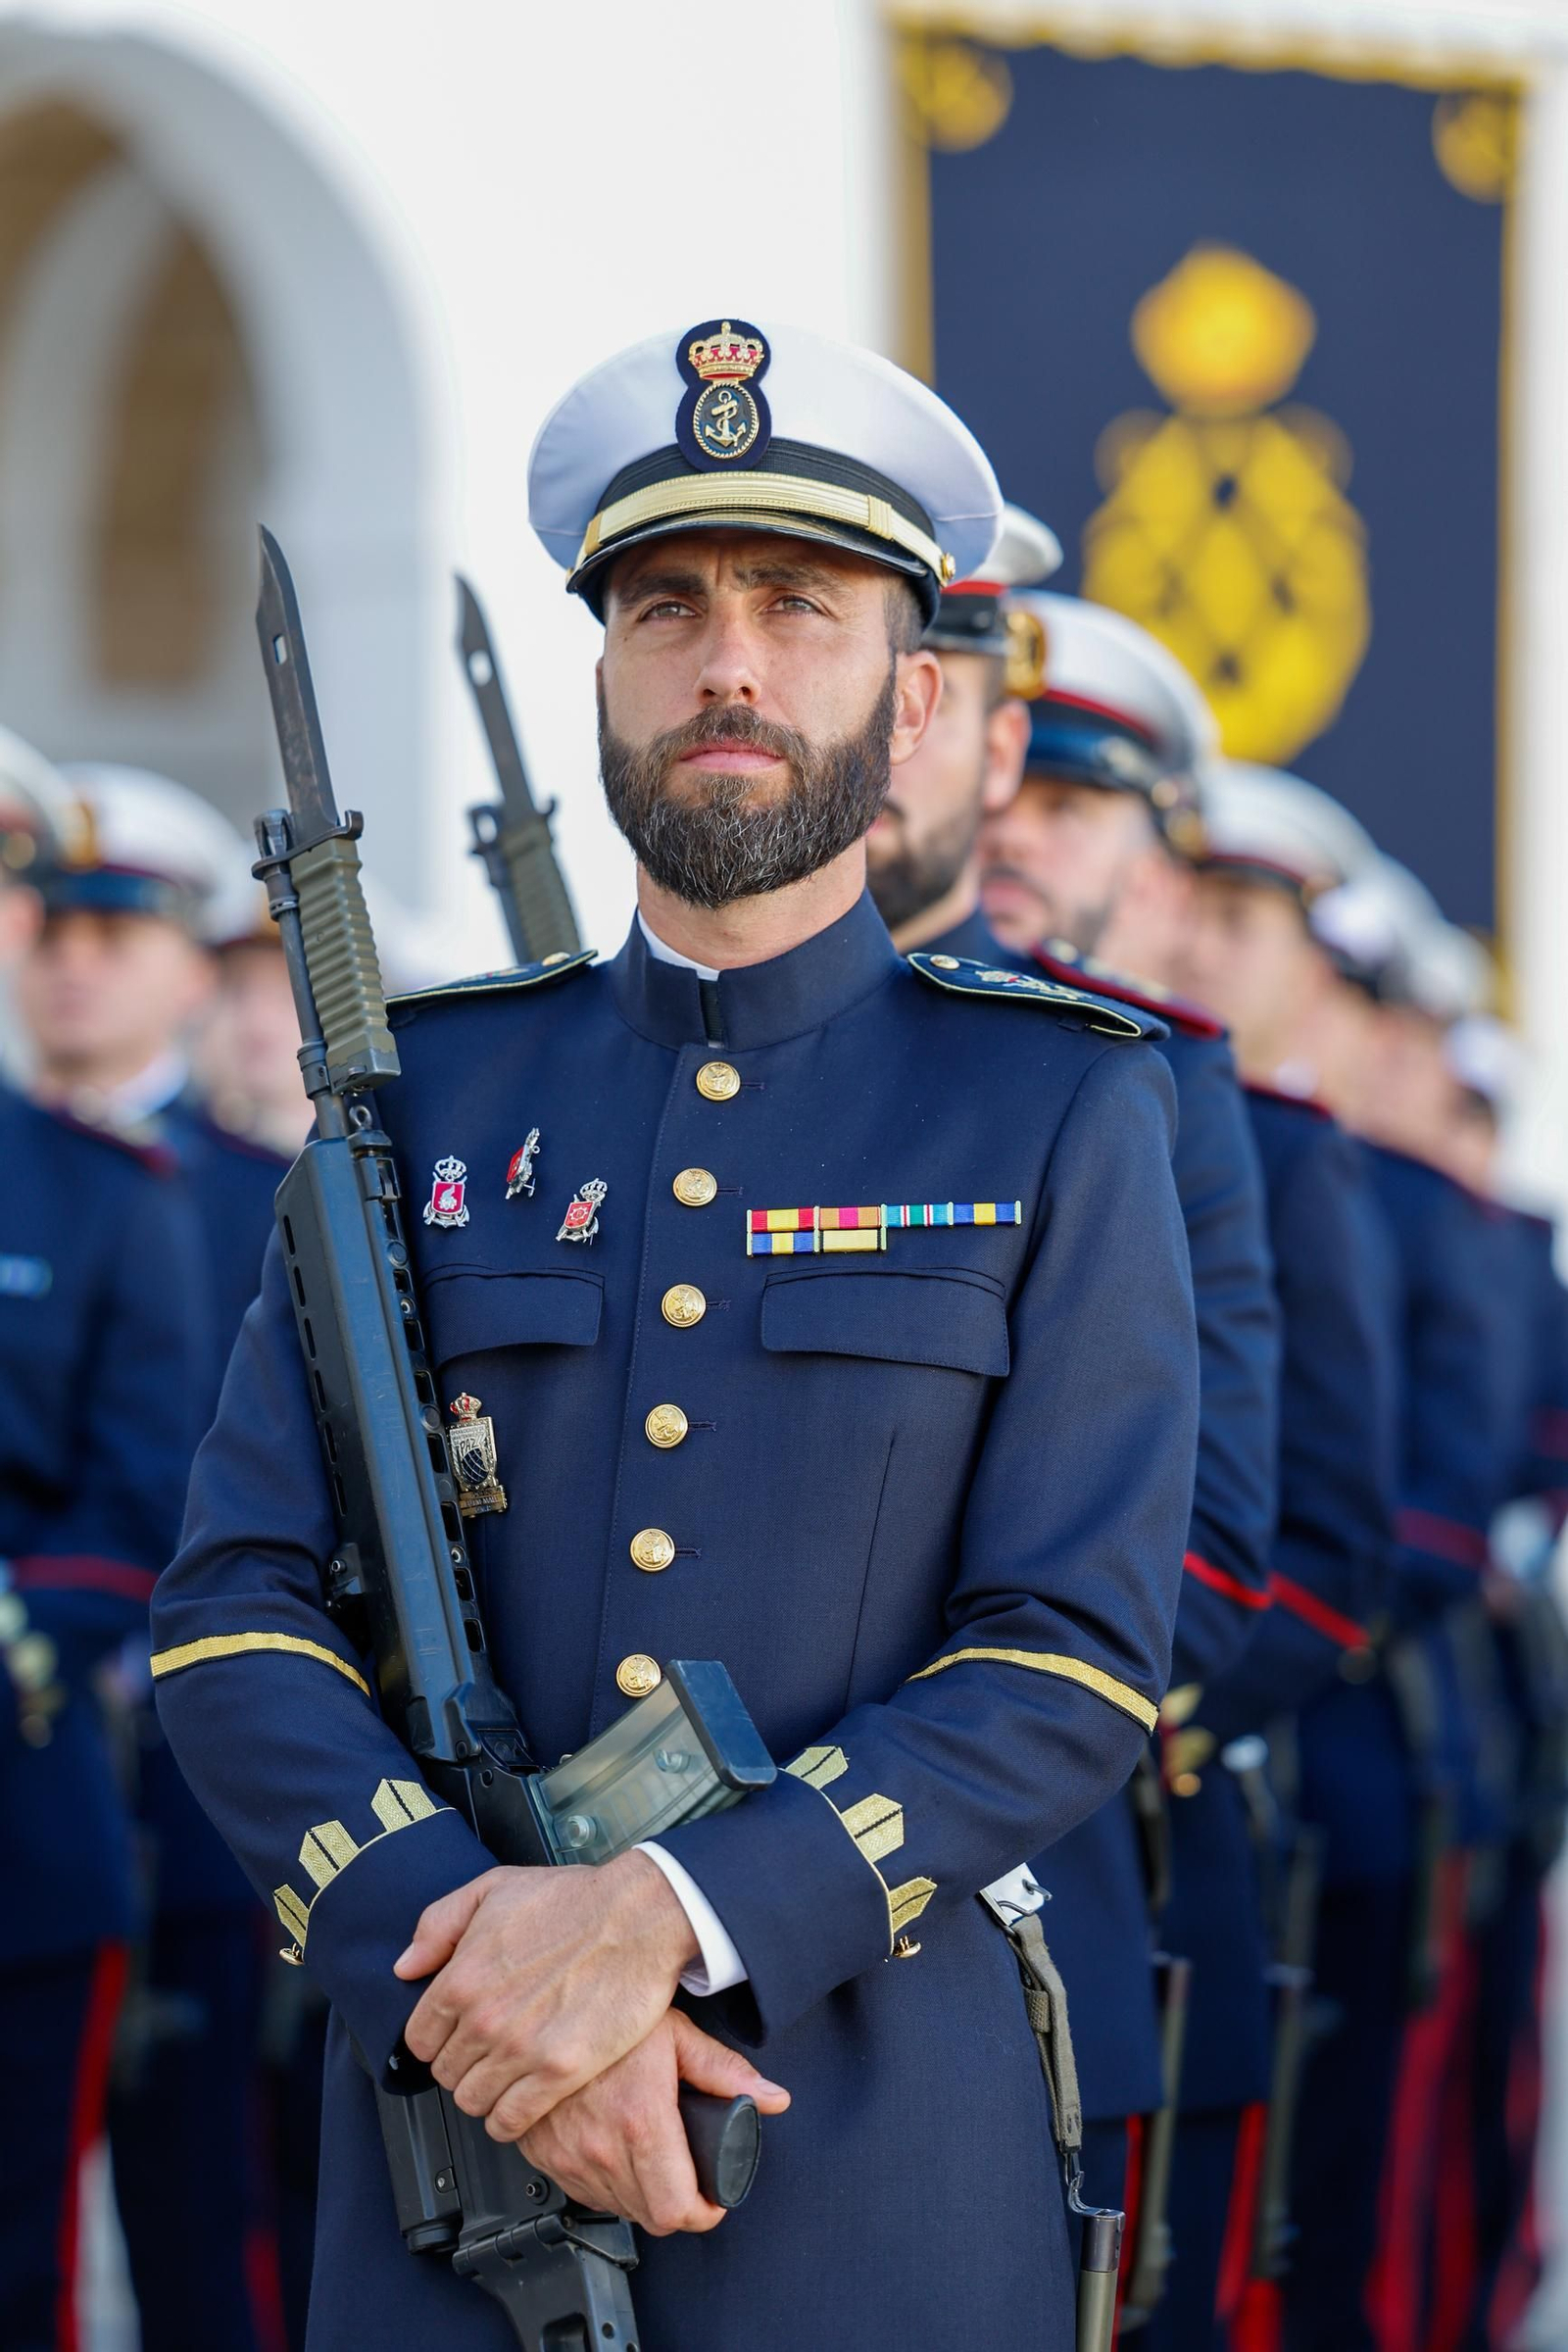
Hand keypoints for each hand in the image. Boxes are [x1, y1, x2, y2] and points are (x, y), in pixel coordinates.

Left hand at [394, 1851, 700, 2139]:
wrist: (638, 1918)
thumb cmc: (575, 1900)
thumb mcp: (494, 1888)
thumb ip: (439, 1925)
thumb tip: (407, 1967)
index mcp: (462, 1978)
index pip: (419, 2040)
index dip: (437, 2040)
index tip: (455, 2038)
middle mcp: (484, 2020)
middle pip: (445, 2075)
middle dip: (463, 2066)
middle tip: (487, 2055)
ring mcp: (521, 2049)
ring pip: (473, 2102)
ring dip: (485, 2094)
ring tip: (506, 2078)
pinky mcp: (559, 2072)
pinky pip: (510, 2121)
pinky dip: (508, 2120)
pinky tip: (522, 2101)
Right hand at [519, 2009, 789, 2235]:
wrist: (548, 2008)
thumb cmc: (613, 2011)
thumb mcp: (677, 2035)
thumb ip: (726, 2073)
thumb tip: (773, 2098)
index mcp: (640, 2120)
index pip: (675, 2208)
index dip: (702, 2212)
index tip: (713, 2200)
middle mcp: (601, 2147)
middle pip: (651, 2217)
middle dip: (678, 2205)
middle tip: (689, 2178)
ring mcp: (569, 2156)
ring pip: (618, 2209)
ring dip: (642, 2197)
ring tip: (654, 2161)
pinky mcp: (546, 2156)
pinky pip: (584, 2193)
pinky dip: (607, 2185)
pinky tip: (618, 2154)